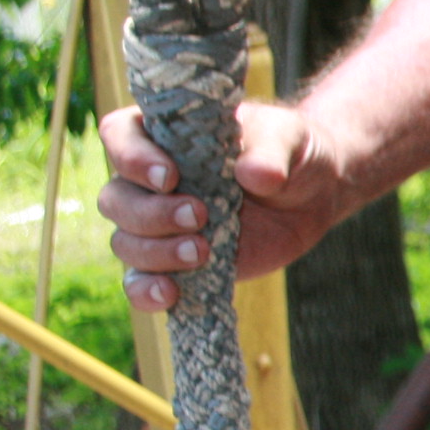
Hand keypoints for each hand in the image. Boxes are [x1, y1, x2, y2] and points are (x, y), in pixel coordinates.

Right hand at [97, 99, 347, 311]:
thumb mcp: (287, 138)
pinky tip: (169, 294)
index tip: (171, 177)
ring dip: (156, 253)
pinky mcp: (176, 261)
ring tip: (201, 252)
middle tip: (200, 216)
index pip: (120, 137)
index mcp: (162, 135)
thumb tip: (256, 175)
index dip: (133, 159)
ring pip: (126, 243)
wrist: (312, 193)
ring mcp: (159, 225)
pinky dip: (146, 291)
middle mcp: (148, 181)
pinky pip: (141, 282)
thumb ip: (269, 153)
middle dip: (152, 214)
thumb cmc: (289, 151)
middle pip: (117, 200)